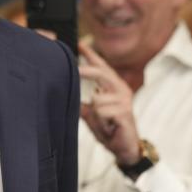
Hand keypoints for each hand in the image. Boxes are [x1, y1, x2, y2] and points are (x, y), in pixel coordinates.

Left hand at [77, 41, 140, 165]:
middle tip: (73, 70)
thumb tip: (66, 93)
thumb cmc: (109, 128)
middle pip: (101, 73)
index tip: (80, 44)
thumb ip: (82, 103)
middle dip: (85, 71)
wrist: (124, 147)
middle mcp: (120, 90)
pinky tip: (109, 127)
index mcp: (113, 87)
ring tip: (103, 123)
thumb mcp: (91, 114)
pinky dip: (101, 121)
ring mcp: (124, 100)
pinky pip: (102, 111)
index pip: (102, 67)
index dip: (91, 55)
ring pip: (97, 99)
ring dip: (95, 114)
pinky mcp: (125, 112)